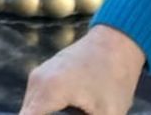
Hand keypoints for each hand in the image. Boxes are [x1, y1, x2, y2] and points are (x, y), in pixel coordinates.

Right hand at [19, 26, 145, 114]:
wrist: (118, 43)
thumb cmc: (116, 78)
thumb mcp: (108, 114)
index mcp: (49, 90)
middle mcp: (37, 81)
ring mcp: (38, 76)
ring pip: (32, 110)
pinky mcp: (44, 75)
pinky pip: (38, 102)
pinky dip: (47, 112)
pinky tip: (67, 114)